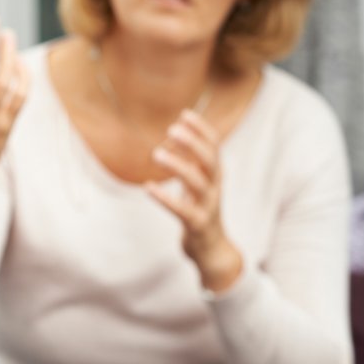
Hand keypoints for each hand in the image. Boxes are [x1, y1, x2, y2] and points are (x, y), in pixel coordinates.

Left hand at [147, 109, 242, 291]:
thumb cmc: (200, 209)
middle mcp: (215, 188)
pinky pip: (182, 210)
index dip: (202, 130)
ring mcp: (208, 206)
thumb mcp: (196, 182)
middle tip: (172, 129)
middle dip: (193, 143)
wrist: (212, 249)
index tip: (185, 114)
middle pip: (210, 161)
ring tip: (156, 153)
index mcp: (215, 176)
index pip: (214, 147)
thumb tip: (172, 136)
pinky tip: (148, 188)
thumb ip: (187, 161)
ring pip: (197, 183)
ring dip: (178, 166)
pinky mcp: (198, 224)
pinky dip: (165, 198)